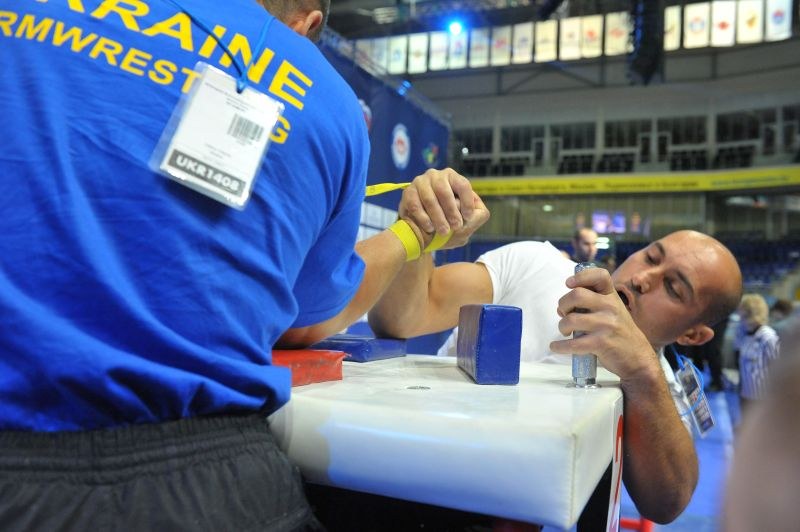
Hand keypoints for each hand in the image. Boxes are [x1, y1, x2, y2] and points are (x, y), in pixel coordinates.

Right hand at [398, 168, 489, 249]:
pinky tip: (430, 228)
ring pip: (430, 199)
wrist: (420, 234)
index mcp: (453, 178)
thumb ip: (478, 217)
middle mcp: (436, 176)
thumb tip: (476, 211)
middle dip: (451, 211)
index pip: (462, 185)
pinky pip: (415, 205)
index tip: (467, 217)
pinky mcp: (407, 193)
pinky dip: (423, 218)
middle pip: (444, 191)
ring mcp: (420, 183)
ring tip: (443, 231)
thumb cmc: (447, 225)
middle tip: (456, 227)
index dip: (467, 201)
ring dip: (438, 217)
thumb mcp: (466, 224)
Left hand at [549, 267, 657, 381]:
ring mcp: (607, 325)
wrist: (637, 359)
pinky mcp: (602, 343)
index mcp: (613, 297)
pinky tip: (556, 346)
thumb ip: (590, 305)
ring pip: (571, 319)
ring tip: (565, 332)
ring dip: (561, 326)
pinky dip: (559, 346)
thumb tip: (561, 308)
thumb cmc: (618, 333)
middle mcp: (611, 307)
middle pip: (577, 295)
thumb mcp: (611, 312)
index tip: (568, 283)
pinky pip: (573, 343)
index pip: (600, 276)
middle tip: (564, 314)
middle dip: (563, 305)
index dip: (581, 276)